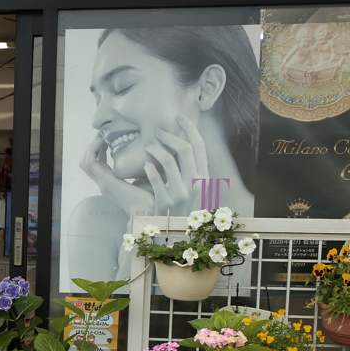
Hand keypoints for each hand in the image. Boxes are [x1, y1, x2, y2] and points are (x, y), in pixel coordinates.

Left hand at [80, 116, 207, 217]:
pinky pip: (156, 179)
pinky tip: (145, 164)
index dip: (189, 128)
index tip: (178, 117)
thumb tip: (181, 143)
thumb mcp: (191, 187)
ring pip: (169, 161)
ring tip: (148, 146)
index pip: (199, 145)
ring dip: (156, 149)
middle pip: (185, 149)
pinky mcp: (166, 202)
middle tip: (157, 131)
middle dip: (170, 135)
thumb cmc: (180, 207)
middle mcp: (196, 183)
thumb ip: (189, 169)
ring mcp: (181, 193)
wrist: (174, 233)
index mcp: (203, 177)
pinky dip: (150, 168)